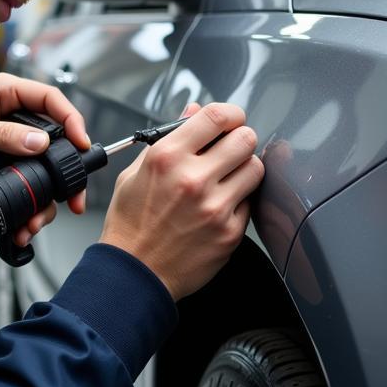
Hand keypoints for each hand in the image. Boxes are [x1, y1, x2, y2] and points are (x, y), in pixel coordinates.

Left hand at [0, 73, 90, 245]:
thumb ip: (2, 135)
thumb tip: (38, 143)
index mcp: (9, 94)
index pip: (51, 99)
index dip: (71, 118)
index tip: (80, 141)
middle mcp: (18, 116)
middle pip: (58, 137)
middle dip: (68, 167)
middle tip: (76, 190)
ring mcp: (17, 143)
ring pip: (48, 166)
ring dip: (49, 195)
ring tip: (40, 217)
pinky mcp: (13, 165)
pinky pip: (32, 182)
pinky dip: (34, 203)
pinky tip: (28, 219)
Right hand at [99, 102, 264, 301]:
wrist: (134, 274)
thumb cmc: (131, 224)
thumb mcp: (137, 172)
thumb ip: (169, 138)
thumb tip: (194, 112)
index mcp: (167, 157)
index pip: (217, 116)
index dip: (231, 114)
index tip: (231, 120)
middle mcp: (193, 179)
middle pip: (245, 138)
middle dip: (240, 140)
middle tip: (231, 150)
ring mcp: (215, 207)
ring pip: (255, 168)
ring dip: (244, 169)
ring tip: (227, 178)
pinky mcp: (230, 232)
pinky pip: (250, 202)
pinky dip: (239, 201)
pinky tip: (219, 207)